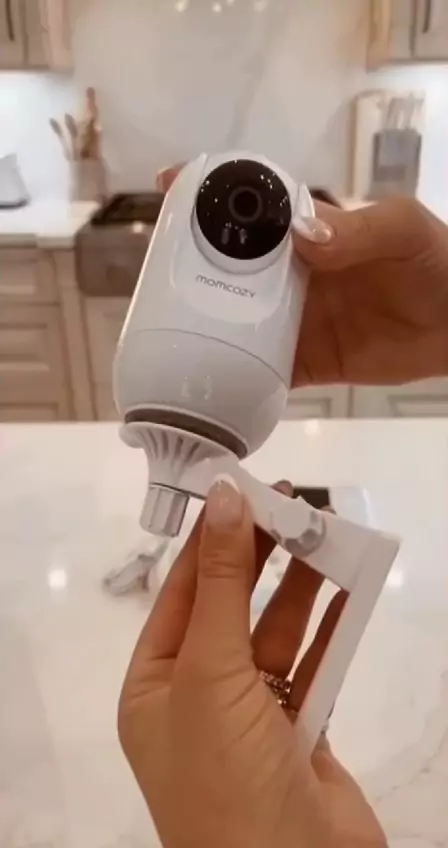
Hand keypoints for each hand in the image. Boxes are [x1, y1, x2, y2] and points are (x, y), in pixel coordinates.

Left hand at [119, 479, 385, 847]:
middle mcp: (198, 697)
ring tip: (325, 534)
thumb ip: (223, 584)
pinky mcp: (300, 732)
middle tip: (290, 504)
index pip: (181, 594)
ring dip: (300, 588)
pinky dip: (331, 630)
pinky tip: (349, 589)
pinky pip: (313, 667)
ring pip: (276, 635)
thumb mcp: (210, 670)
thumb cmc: (224, 772)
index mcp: (155, 685)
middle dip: (258, 557)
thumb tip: (224, 499)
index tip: (239, 490)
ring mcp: (251, 716)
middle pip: (230, 608)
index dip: (211, 540)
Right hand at [157, 165, 447, 386]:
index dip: (209, 196)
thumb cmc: (435, 262)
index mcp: (308, 232)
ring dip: (206, 326)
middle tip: (155, 278)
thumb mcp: (401, 229)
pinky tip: (211, 381)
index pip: (251, 209)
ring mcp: (296, 321)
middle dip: (190, 269)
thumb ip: (356, 229)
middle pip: (230, 269)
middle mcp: (291, 275)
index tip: (168, 186)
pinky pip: (266, 372)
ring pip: (239, 321)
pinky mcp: (308, 363)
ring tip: (167, 333)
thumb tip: (301, 234)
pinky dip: (239, 377)